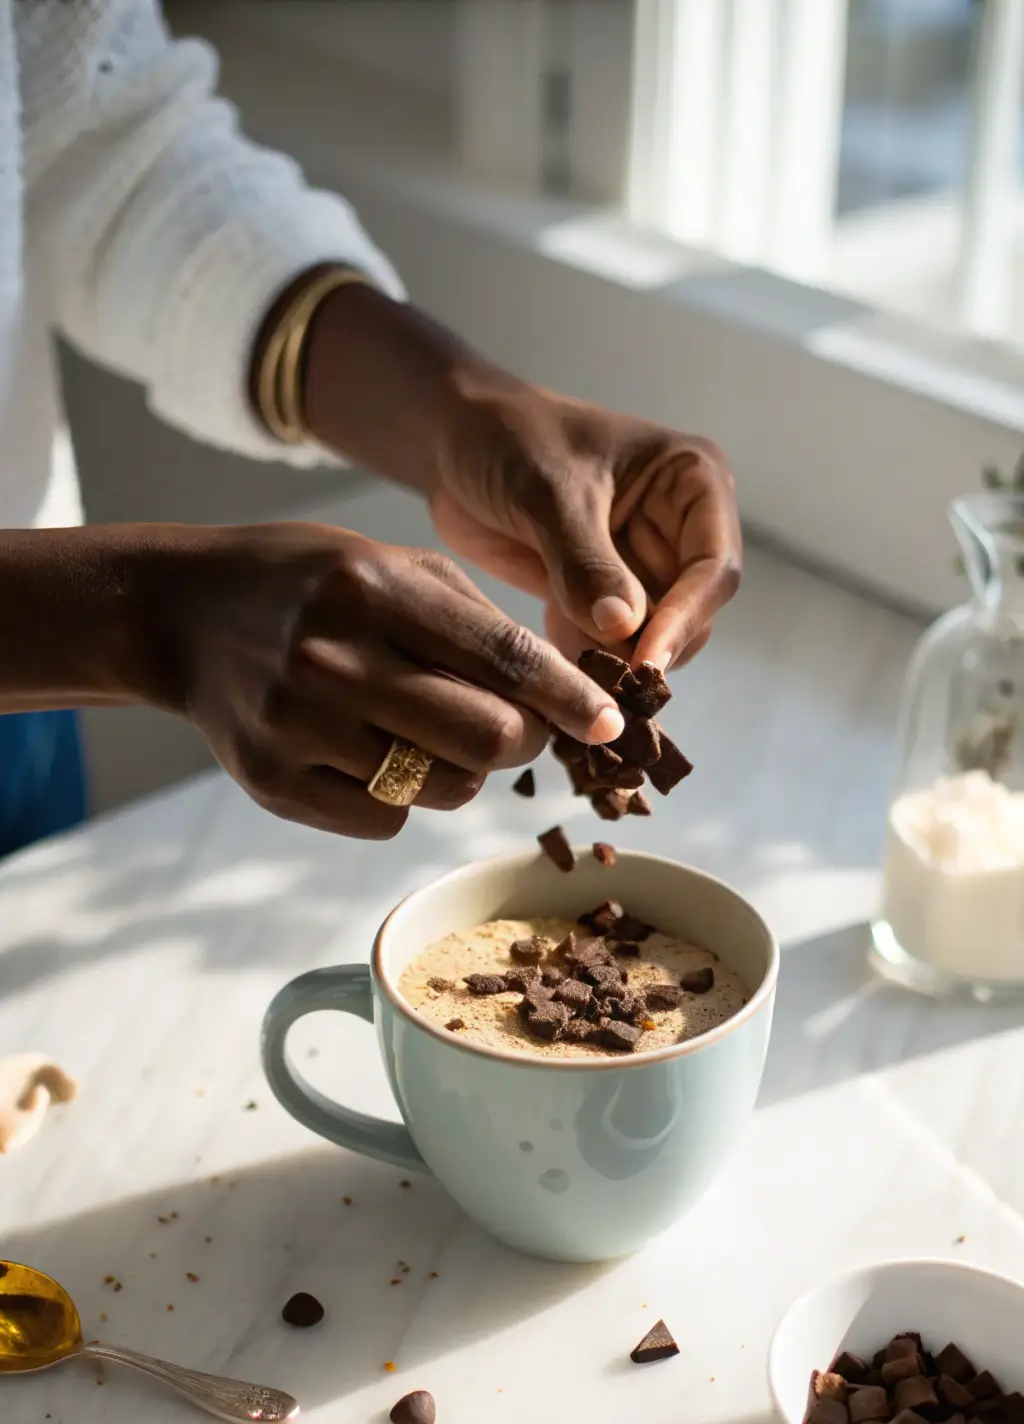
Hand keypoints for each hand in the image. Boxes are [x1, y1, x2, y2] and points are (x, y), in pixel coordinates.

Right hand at [147, 522, 624, 837]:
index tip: (609, 723)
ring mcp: (298, 725)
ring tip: (428, 732)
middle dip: (525, 741)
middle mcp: (334, 657)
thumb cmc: (311, 586)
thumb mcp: (391, 566)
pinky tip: (372, 756)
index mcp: (373, 588)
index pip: (502, 656)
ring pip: (443, 787)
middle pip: (486, 737)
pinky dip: (401, 799)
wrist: (184, 614)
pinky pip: (386, 820)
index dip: (567, 695)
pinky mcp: (273, 782)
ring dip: (462, 771)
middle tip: (522, 732)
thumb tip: (566, 693)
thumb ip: (476, 622)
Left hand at [430, 380, 740, 671]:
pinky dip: (586, 658)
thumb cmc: (508, 441)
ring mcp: (641, 564)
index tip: (646, 663)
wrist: (454, 443)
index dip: (685, 618)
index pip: (713, 567)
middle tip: (600, 676)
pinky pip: (611, 644)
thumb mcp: (547, 493)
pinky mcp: (603, 595)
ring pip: (652, 637)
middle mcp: (679, 527)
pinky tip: (551, 647)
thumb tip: (623, 628)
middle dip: (648, 647)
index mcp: (692, 482)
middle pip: (690, 613)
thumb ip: (585, 562)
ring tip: (567, 659)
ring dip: (615, 659)